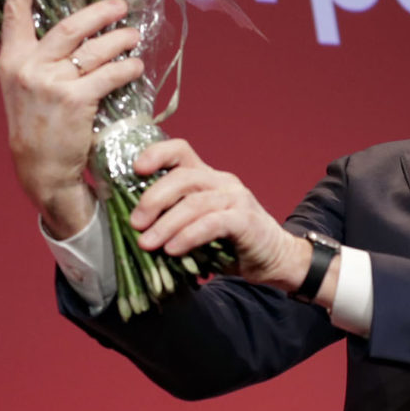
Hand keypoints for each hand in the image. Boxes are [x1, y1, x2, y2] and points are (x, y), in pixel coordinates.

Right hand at [0, 0, 144, 236]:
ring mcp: (51, 83)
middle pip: (70, 25)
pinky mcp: (75, 100)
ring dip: (121, 40)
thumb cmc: (39, 127)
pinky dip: (127, 68)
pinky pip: (109, 74)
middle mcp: (28, 67)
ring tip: (134, 37)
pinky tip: (136, 67)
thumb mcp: (25, 89)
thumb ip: (41, 61)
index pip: (13, 15)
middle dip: (100, 12)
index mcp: (12, 61)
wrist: (40, 170)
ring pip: (95, 48)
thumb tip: (78, 34)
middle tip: (120, 5)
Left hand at [130, 139, 310, 291]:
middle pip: (182, 176)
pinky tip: (172, 250)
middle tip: (135, 224)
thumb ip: (173, 220)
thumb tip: (134, 229)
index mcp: (207, 177)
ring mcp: (236, 198)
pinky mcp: (246, 220)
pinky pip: (212, 223)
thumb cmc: (229, 244)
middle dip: (153, 199)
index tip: (134, 169)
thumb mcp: (196, 226)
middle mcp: (222, 181)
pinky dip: (188, 236)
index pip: (180, 151)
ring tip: (147, 244)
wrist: (275, 259)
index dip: (156, 154)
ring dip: (166, 224)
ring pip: (194, 202)